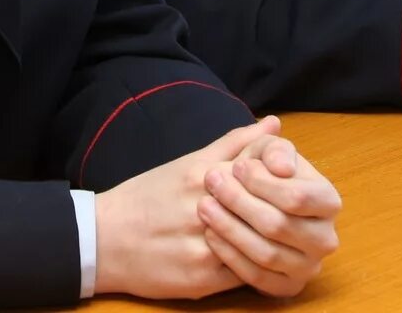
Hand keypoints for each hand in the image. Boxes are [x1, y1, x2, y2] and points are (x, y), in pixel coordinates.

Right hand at [95, 117, 284, 298]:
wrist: (104, 238)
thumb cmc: (147, 196)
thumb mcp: (188, 162)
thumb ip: (233, 144)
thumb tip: (274, 124)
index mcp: (203, 174)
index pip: (263, 169)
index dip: (286, 175)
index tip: (292, 181)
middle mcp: (205, 207)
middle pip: (268, 208)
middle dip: (287, 213)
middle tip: (297, 215)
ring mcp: (205, 245)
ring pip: (261, 246)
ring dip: (275, 243)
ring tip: (280, 240)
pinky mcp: (201, 278)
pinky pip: (245, 274)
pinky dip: (257, 268)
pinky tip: (257, 262)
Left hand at [198, 142, 341, 297]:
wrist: (252, 203)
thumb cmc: (260, 173)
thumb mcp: (266, 151)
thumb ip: (273, 148)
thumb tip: (282, 165)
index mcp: (328, 200)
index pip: (296, 197)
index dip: (262, 182)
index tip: (237, 166)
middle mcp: (325, 238)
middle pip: (278, 225)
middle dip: (239, 202)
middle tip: (211, 181)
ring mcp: (308, 266)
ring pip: (266, 253)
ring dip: (230, 228)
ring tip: (204, 205)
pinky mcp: (287, 286)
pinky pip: (257, 277)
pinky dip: (231, 256)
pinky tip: (210, 234)